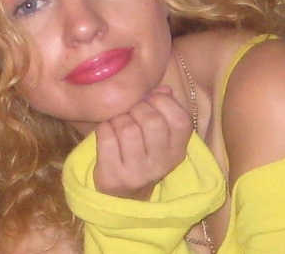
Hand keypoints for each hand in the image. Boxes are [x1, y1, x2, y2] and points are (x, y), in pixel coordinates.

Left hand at [93, 85, 192, 200]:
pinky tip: (107, 132)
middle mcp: (162, 164)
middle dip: (137, 108)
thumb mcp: (161, 135)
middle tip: (131, 111)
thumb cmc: (142, 153)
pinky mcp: (113, 176)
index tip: (150, 100)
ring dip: (119, 118)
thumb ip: (164, 108)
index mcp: (178, 150)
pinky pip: (106, 137)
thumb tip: (163, 89)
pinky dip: (104, 128)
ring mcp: (138, 173)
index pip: (180, 119)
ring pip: (127, 128)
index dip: (163, 102)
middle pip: (152, 121)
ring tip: (118, 123)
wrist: (123, 195)